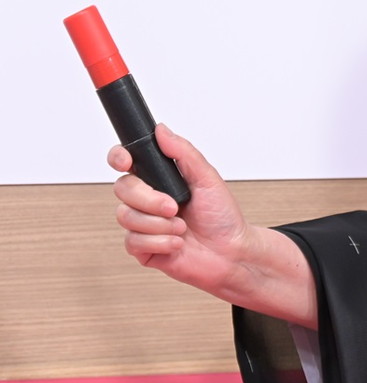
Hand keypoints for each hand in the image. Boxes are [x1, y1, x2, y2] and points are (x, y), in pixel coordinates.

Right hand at [109, 124, 317, 327]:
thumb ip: (184, 153)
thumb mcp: (208, 178)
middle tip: (174, 206)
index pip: (126, 162)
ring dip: (159, 223)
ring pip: (126, 216)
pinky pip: (133, 241)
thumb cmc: (223, 216)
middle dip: (149, 199)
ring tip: (182, 226)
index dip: (119, 158)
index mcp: (160, 180)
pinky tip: (177, 243)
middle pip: (123, 188)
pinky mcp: (142, 249)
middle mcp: (148, 200)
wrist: (231, 253)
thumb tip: (161, 130)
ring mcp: (143, 224)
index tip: (126, 162)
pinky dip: (160, 242)